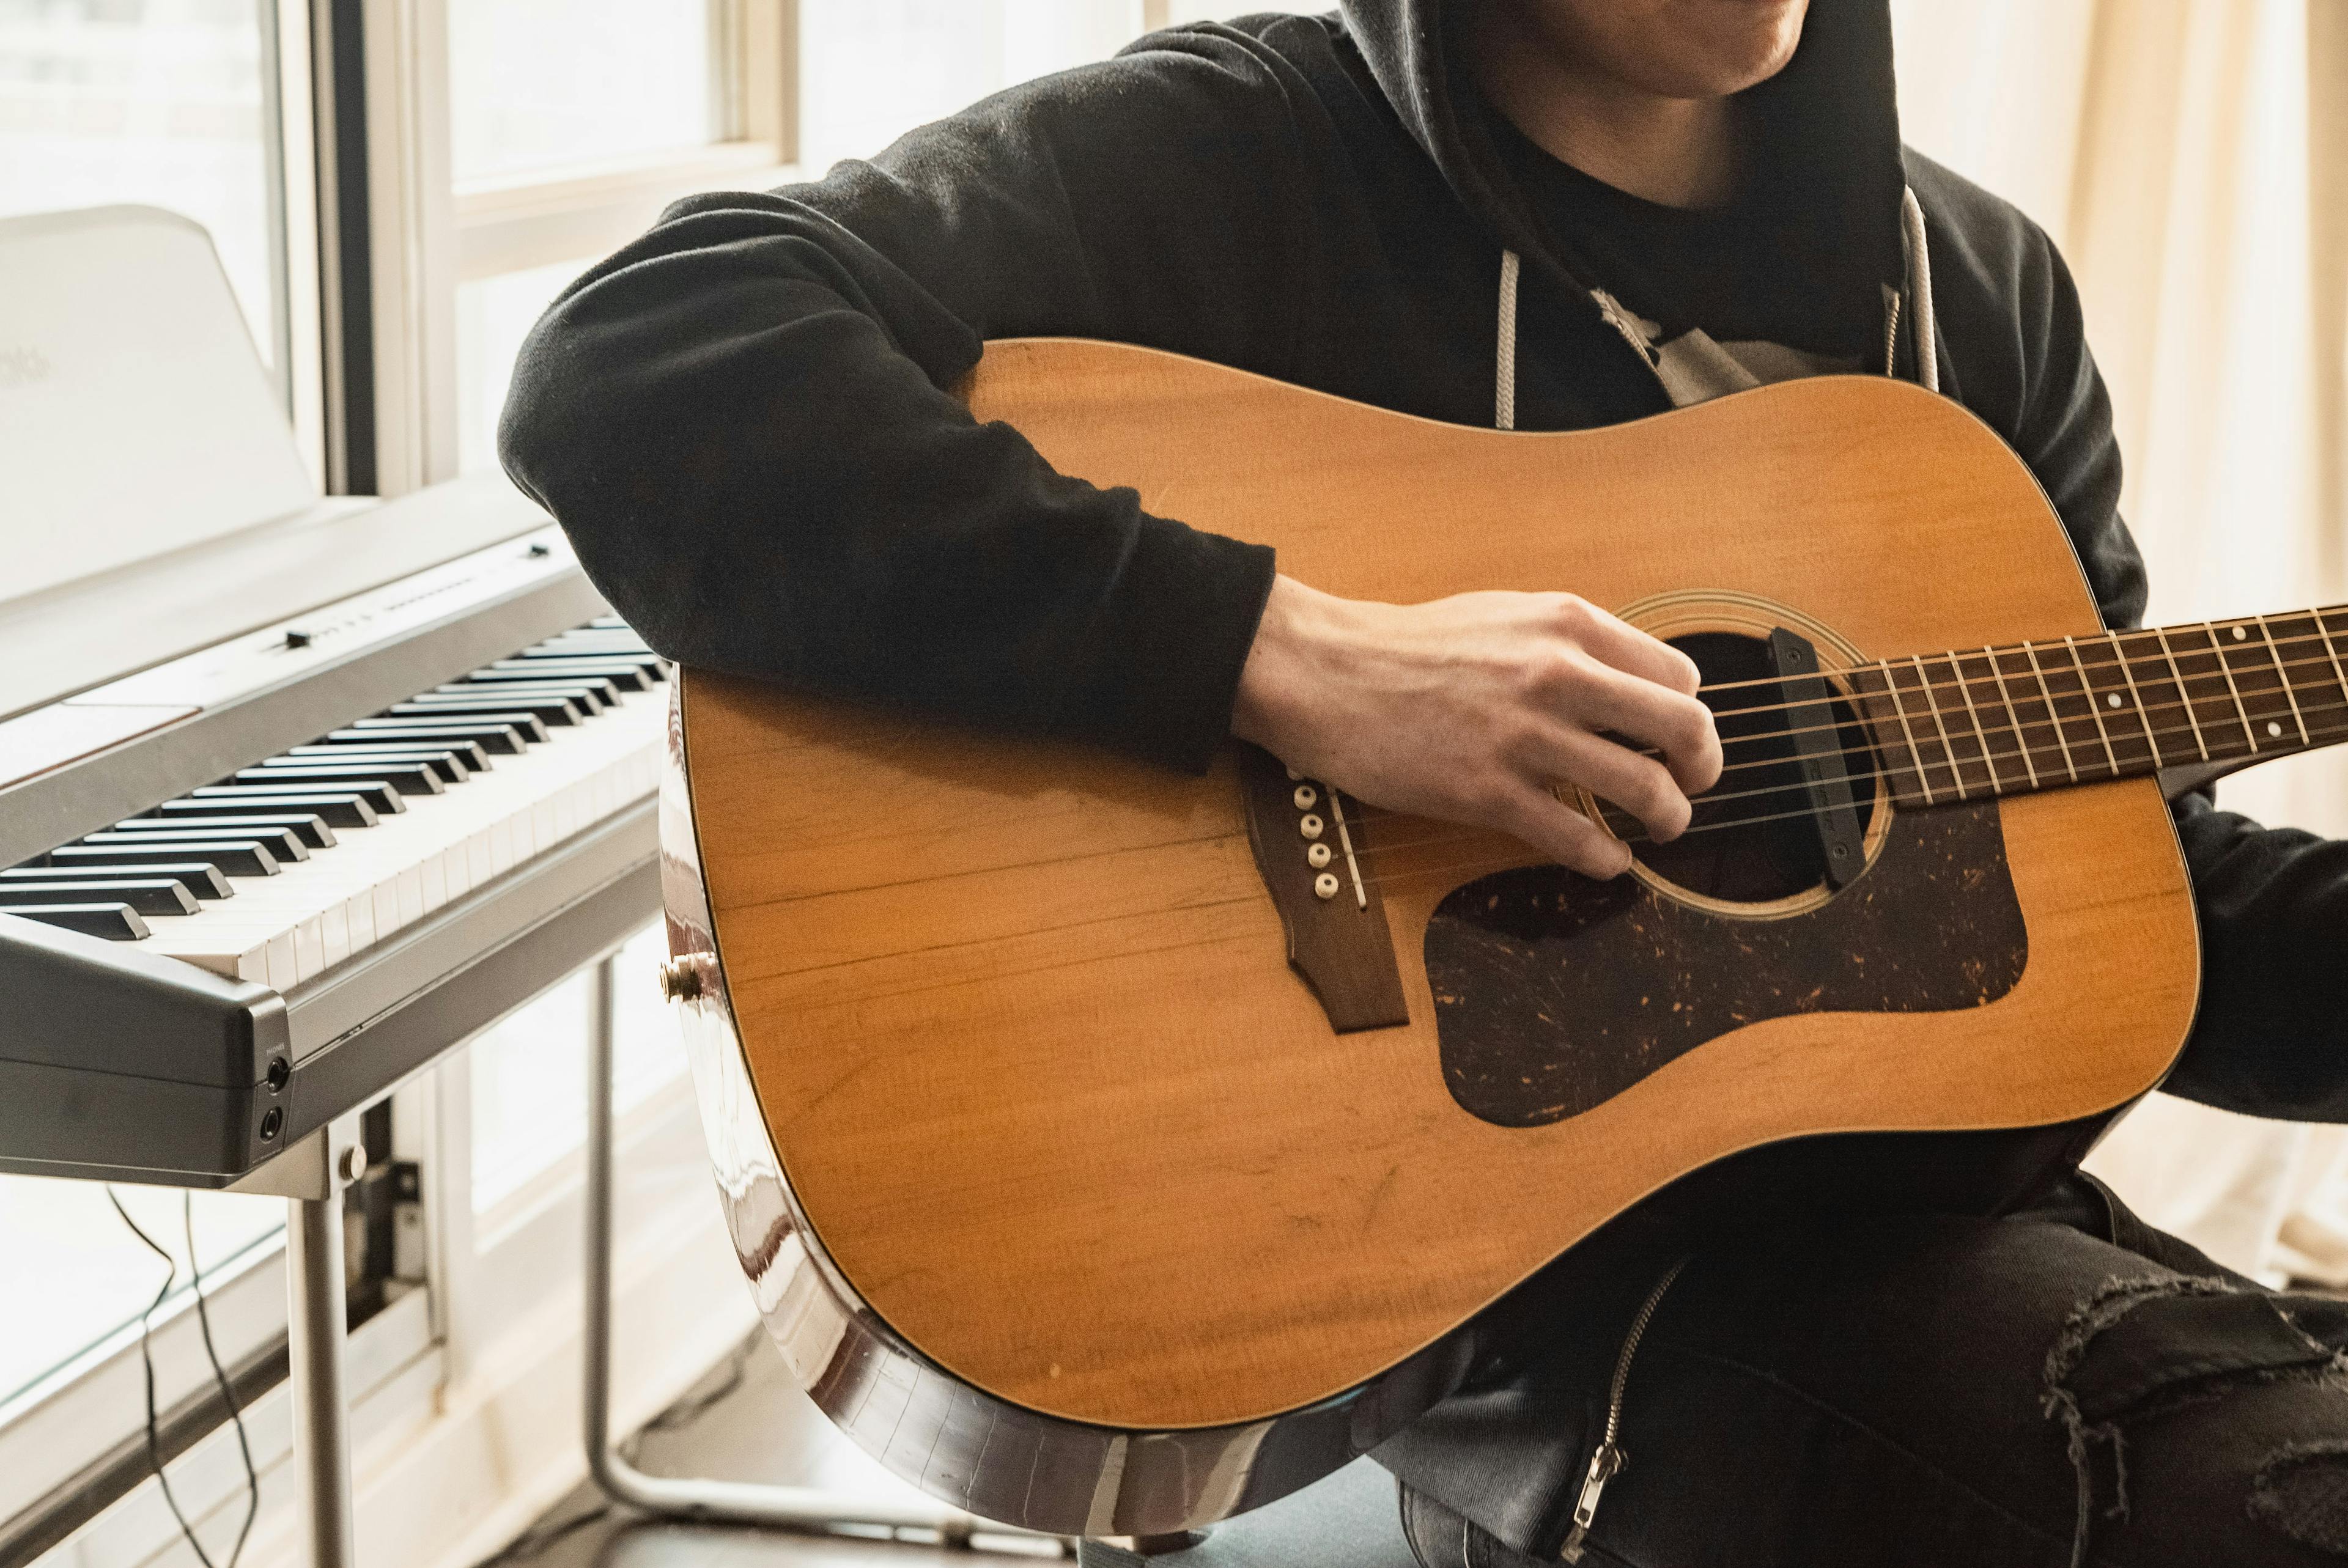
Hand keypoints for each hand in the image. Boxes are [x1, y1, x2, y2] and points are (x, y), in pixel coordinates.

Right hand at [1229, 576, 1722, 878]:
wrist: (1328, 673)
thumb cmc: (1410, 647)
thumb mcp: (1506, 615)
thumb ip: (1570, 644)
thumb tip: (1626, 685)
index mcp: (1567, 624)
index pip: (1677, 673)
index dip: (1684, 712)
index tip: (1671, 736)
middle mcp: (1557, 674)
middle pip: (1683, 728)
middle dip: (1703, 767)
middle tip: (1693, 786)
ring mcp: (1524, 736)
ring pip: (1644, 788)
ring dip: (1668, 817)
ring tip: (1660, 827)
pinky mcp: (1487, 792)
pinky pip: (1578, 837)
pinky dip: (1608, 858)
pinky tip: (1608, 860)